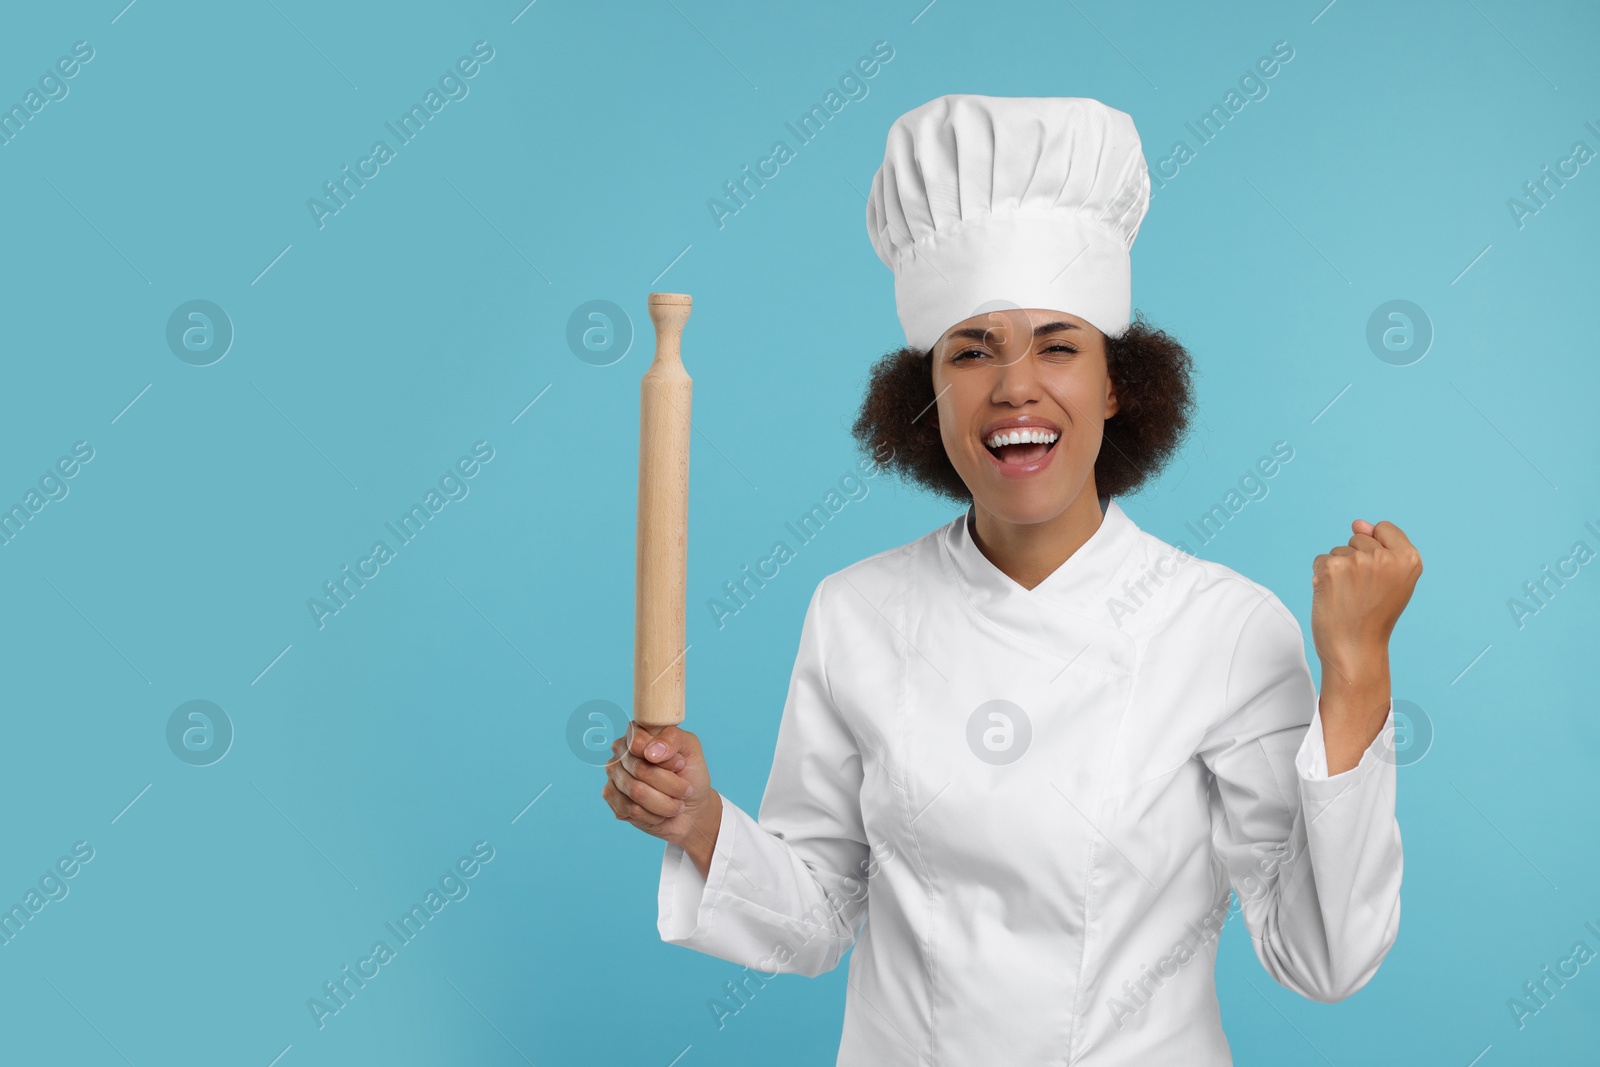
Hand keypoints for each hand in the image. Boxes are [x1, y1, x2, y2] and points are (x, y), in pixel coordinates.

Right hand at [602, 722, 721, 874]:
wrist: (692, 808)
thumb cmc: (690, 775)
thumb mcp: (691, 749)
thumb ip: (673, 739)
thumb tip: (650, 752)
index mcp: (638, 732)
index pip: (638, 742)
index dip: (663, 758)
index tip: (681, 764)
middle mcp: (621, 752)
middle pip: (640, 769)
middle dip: (670, 784)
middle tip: (685, 789)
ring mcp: (614, 775)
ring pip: (636, 792)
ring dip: (665, 802)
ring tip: (676, 803)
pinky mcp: (612, 799)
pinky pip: (632, 810)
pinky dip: (655, 814)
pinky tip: (660, 812)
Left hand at [1310, 518, 1422, 671]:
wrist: (1355, 648)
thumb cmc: (1373, 616)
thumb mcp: (1390, 579)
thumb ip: (1380, 546)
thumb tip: (1357, 523)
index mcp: (1410, 559)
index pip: (1384, 529)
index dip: (1376, 550)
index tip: (1378, 577)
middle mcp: (1386, 557)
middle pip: (1359, 539)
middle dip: (1355, 561)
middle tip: (1362, 593)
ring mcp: (1359, 561)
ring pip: (1338, 550)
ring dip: (1338, 570)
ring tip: (1348, 596)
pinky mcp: (1333, 567)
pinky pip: (1321, 560)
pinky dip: (1321, 576)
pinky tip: (1332, 596)